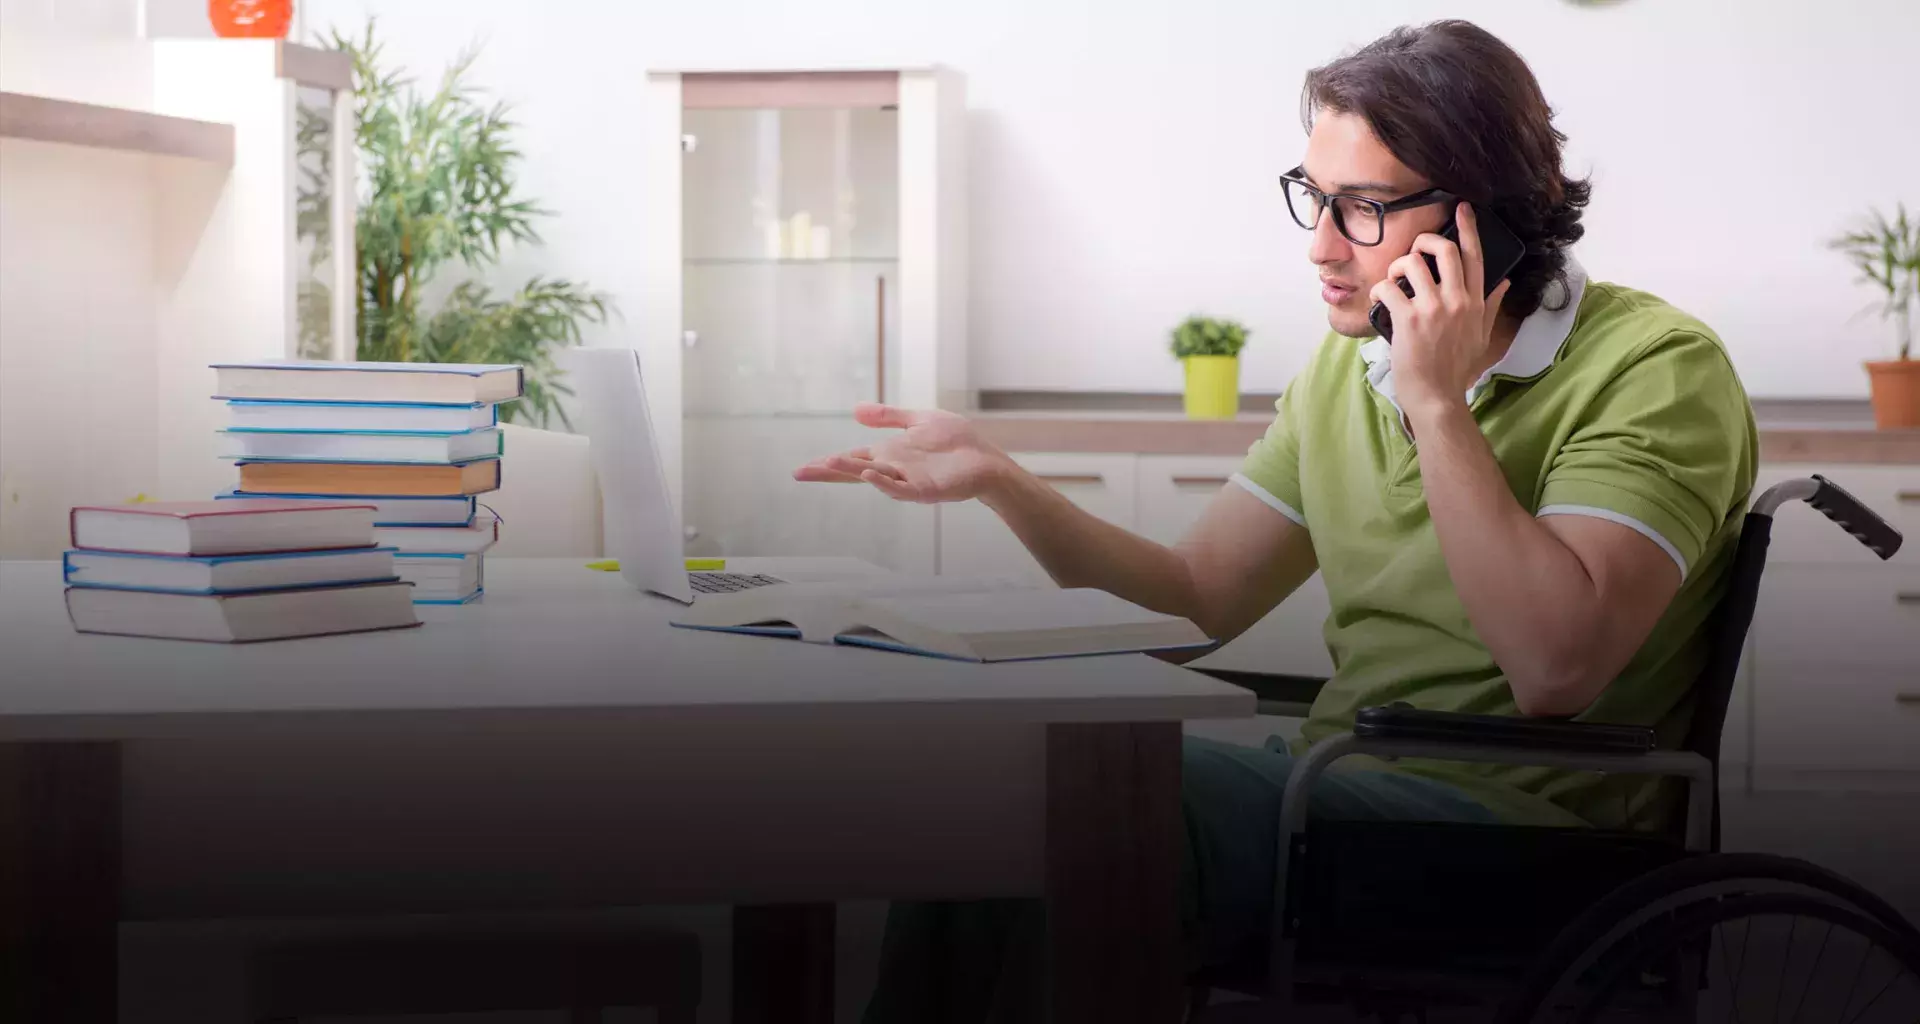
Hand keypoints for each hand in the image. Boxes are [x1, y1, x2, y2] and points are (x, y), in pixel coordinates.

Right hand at [793, 403, 1014, 504]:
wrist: (987, 460)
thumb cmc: (957, 442)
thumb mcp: (918, 420)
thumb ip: (889, 417)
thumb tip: (854, 411)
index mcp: (890, 454)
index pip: (854, 458)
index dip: (830, 463)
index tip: (805, 467)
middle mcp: (894, 469)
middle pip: (855, 470)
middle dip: (829, 471)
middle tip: (801, 472)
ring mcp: (908, 481)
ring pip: (873, 477)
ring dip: (852, 471)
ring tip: (828, 463)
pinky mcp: (925, 490)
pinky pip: (900, 488)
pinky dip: (884, 483)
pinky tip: (869, 473)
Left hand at [1368, 202, 1512, 416]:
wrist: (1437, 396)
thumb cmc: (1456, 369)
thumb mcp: (1481, 336)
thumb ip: (1490, 305)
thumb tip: (1504, 281)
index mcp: (1474, 301)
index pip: (1474, 256)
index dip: (1468, 228)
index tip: (1461, 209)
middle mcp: (1456, 300)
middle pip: (1445, 249)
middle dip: (1425, 240)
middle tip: (1414, 250)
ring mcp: (1432, 309)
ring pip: (1413, 263)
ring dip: (1397, 266)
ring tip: (1393, 281)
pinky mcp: (1409, 320)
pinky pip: (1389, 288)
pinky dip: (1379, 289)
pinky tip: (1379, 299)